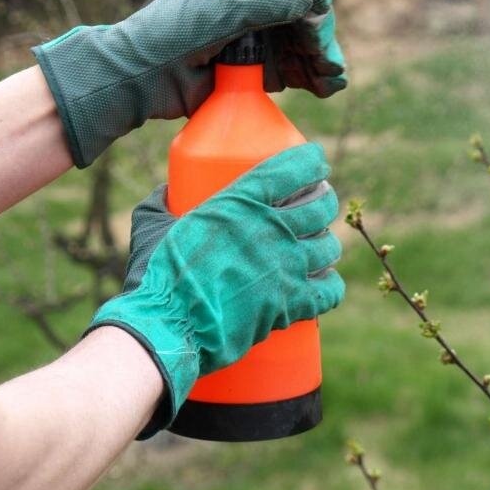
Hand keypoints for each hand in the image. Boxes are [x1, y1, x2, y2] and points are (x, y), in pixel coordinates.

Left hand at [34, 0, 344, 168]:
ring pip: (304, 46)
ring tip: (331, 72)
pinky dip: (315, 78)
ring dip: (323, 56)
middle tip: (322, 47)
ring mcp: (256, 44)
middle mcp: (253, 11)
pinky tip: (327, 83)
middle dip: (320, 30)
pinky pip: (295, 74)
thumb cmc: (167, 34)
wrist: (139, 80)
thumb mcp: (217, 10)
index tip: (321, 0)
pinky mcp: (256, 76)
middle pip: (303, 15)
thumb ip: (262, 3)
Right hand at [88, 143, 344, 435]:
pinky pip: (331, 290)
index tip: (316, 163)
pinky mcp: (291, 303)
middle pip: (321, 205)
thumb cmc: (161, 276)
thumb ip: (164, 204)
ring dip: (326, 245)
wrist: (168, 327)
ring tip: (317, 247)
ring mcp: (286, 267)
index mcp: (242, 202)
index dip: (312, 162)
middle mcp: (271, 229)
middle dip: (324, 202)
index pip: (294, 168)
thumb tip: (167, 192)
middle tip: (317, 207)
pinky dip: (330, 286)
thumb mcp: (159, 225)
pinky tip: (323, 283)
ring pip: (329, 246)